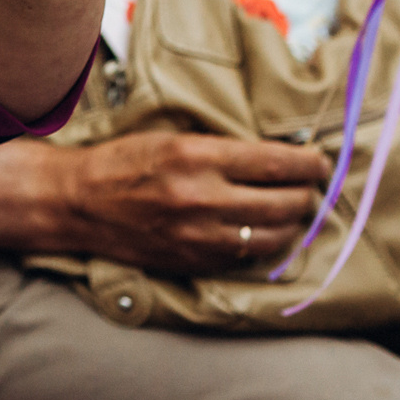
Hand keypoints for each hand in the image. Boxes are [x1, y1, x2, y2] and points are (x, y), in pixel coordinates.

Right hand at [51, 132, 328, 273]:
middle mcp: (203, 199)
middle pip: (285, 203)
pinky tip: (261, 230)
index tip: (320, 161)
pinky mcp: (196, 261)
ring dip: (291, 223)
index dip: (308, 163)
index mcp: (197, 157)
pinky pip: (248, 256)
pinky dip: (263, 243)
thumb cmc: (122, 163)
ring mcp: (201, 236)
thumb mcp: (171, 138)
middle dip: (306, 193)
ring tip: (291, 210)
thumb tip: (275, 155)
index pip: (276, 163)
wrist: (79, 203)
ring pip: (274, 237)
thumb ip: (221, 148)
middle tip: (308, 185)